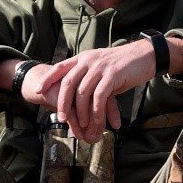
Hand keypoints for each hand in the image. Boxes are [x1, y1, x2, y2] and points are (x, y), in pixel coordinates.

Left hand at [34, 41, 157, 142]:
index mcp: (84, 58)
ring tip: (82, 125)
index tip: (37, 91)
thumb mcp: (101, 68)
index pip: (60, 67)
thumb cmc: (123, 66)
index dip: (47, 79)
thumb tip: (78, 96)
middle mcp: (89, 61)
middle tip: (62, 119)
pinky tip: (98, 121)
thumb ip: (88, 78)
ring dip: (82, 112)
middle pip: (68, 83)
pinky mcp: (113, 75)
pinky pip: (99, 96)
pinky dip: (97, 111)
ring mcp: (100, 67)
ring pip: (83, 92)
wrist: (145, 56)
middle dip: (63, 103)